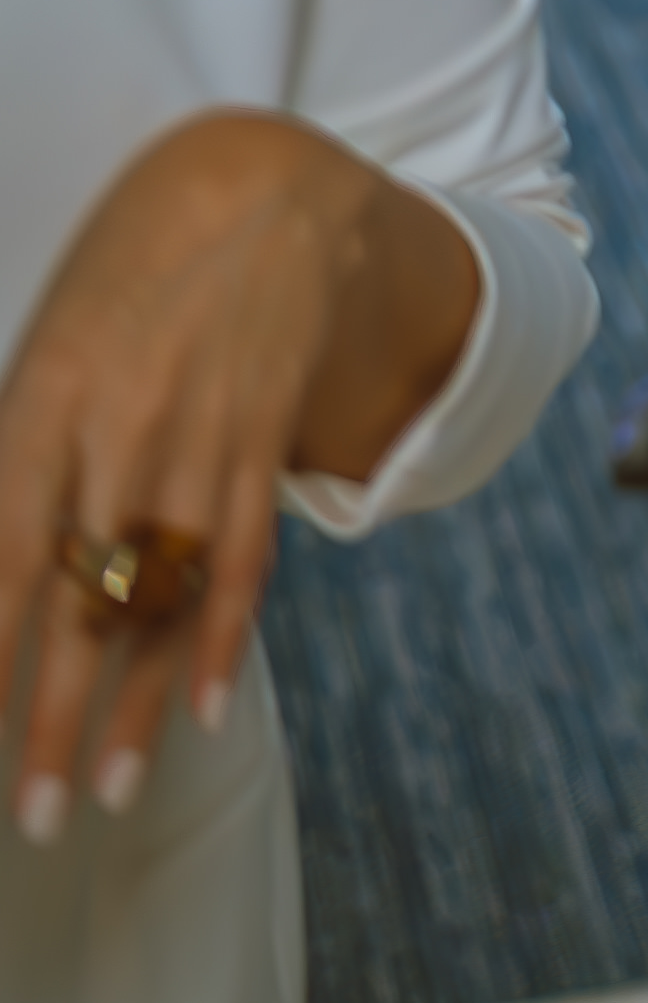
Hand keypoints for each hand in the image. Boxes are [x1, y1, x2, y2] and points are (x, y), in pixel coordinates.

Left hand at [0, 112, 475, 842]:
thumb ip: (22, 465)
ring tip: (114, 790)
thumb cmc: (128, 284)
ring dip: (138, 704)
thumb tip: (2, 581)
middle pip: (81, 597)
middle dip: (52, 715)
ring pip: (164, 595)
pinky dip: (227, 637)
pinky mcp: (265, 437)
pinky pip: (246, 554)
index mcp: (42, 397)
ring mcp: (201, 433)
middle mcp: (119, 424)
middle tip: (33, 814)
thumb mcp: (49, 354)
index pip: (1, 552)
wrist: (266, 189)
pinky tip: (209, 708)